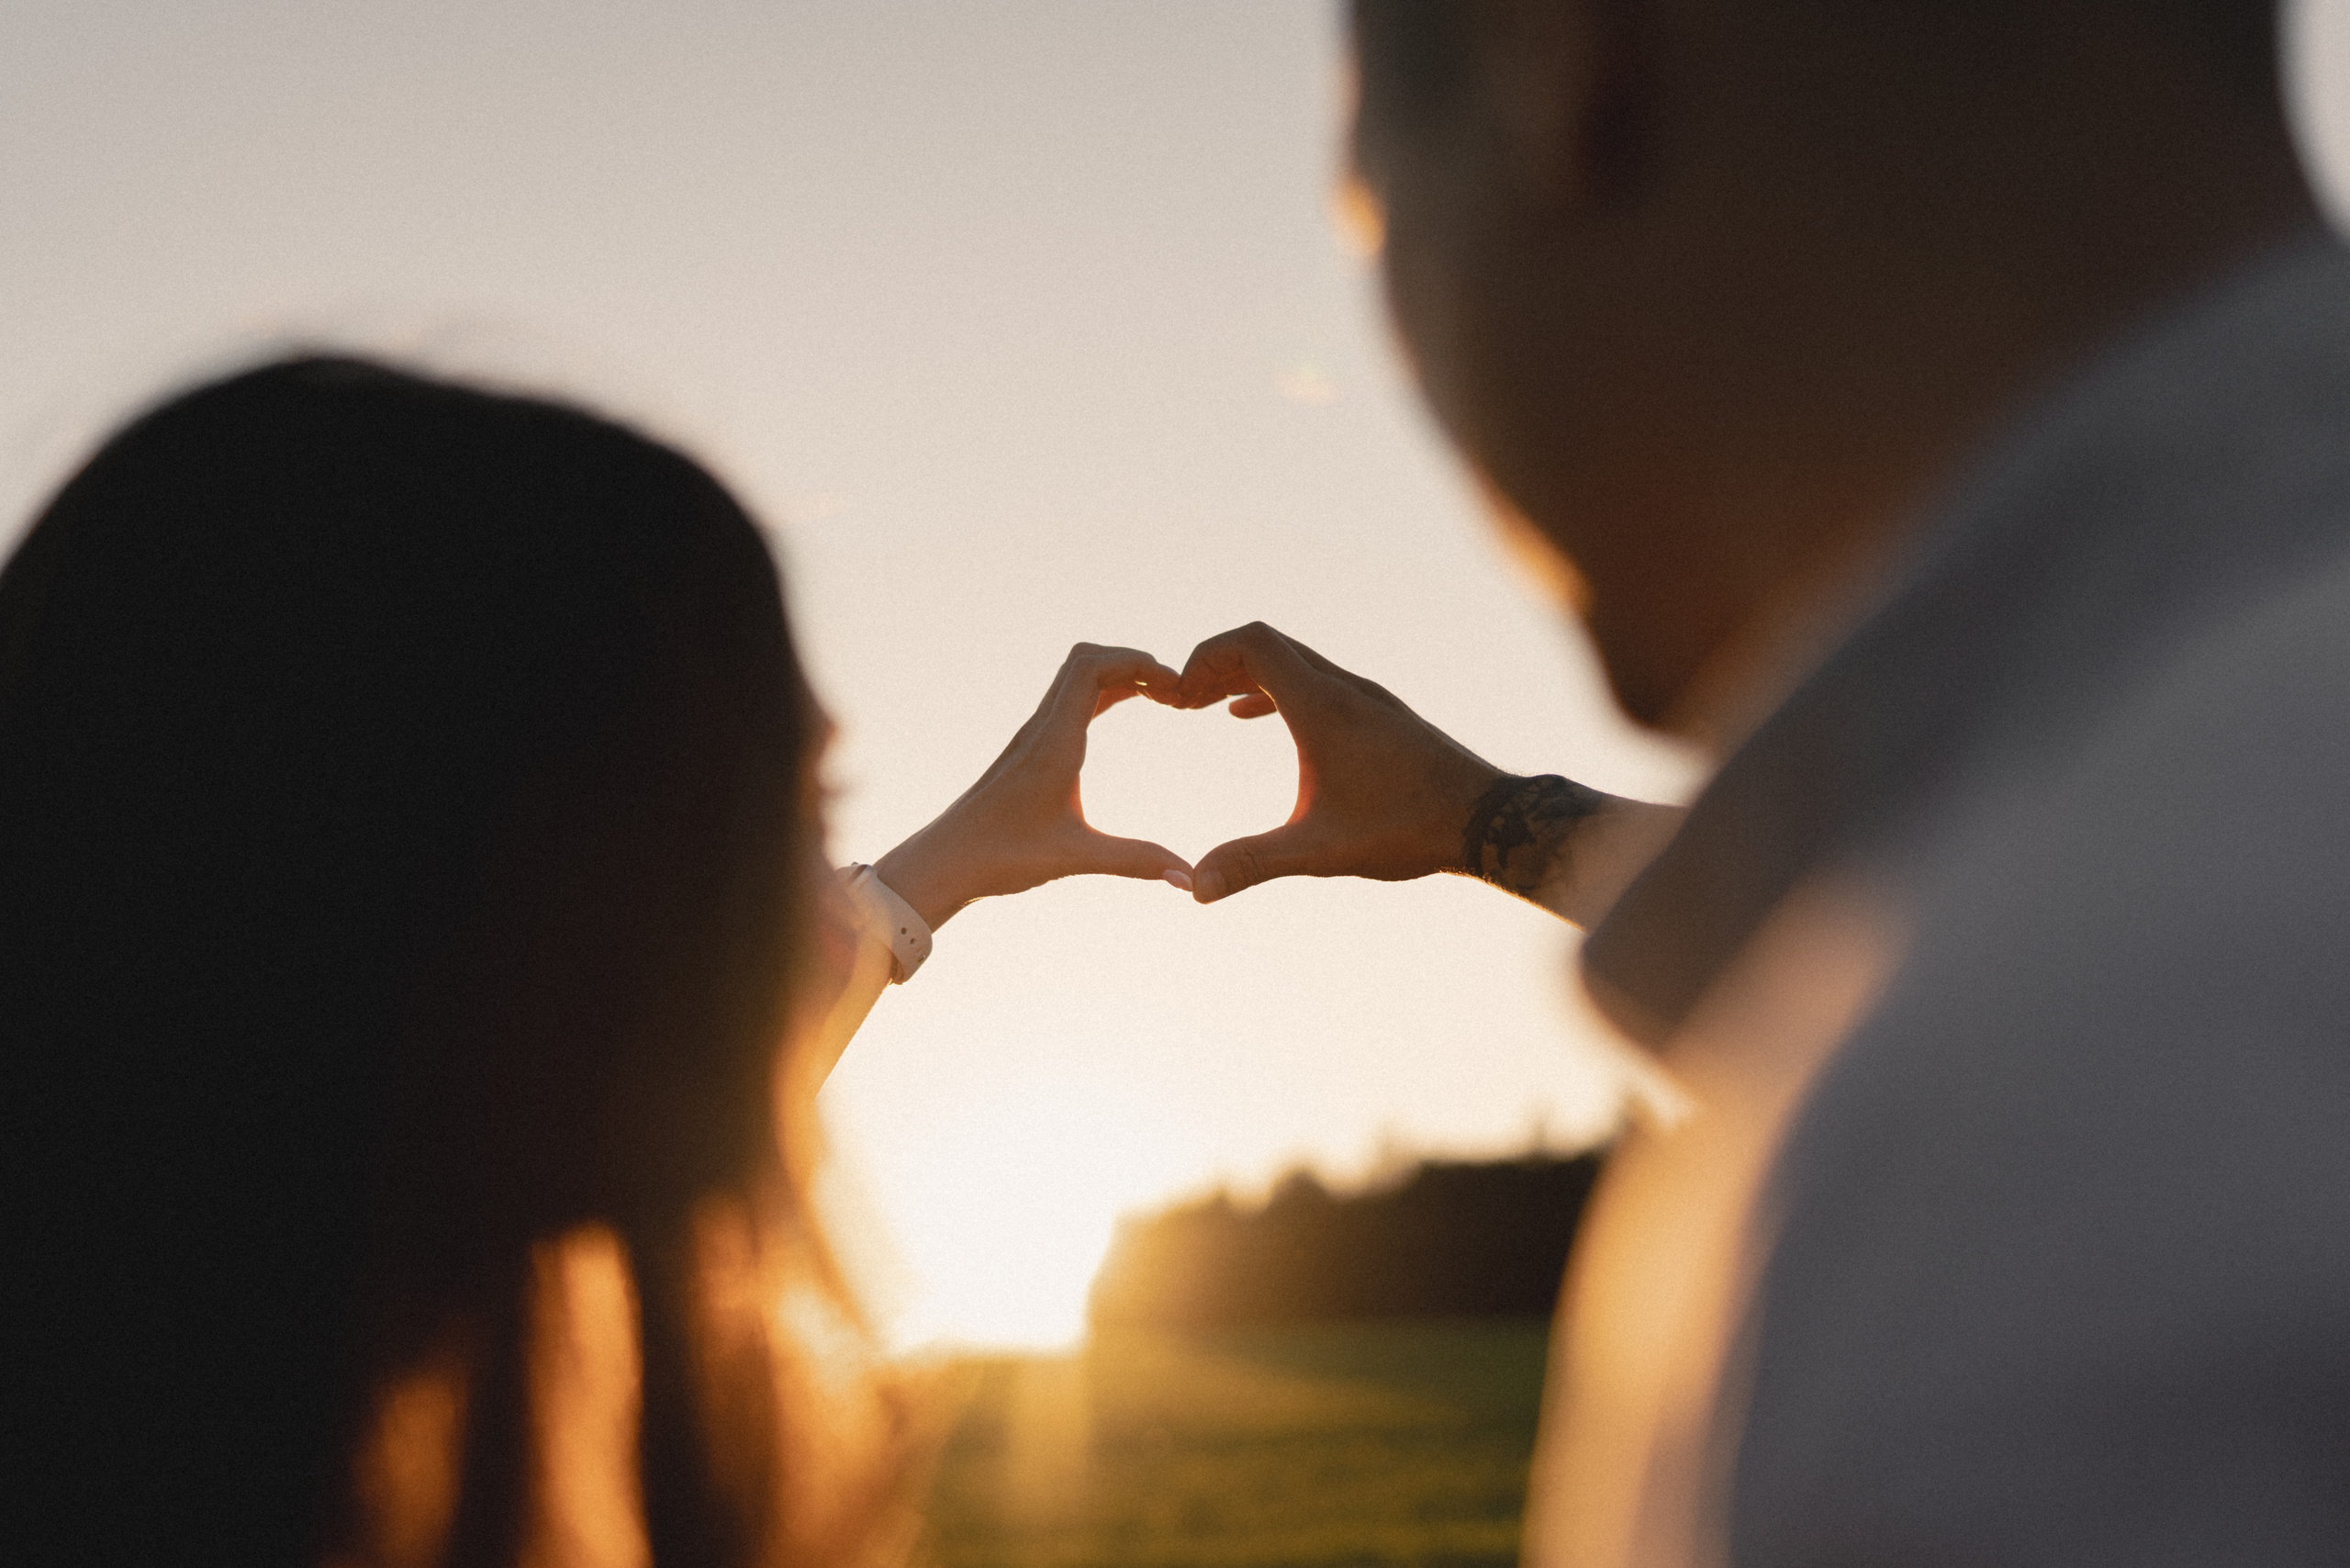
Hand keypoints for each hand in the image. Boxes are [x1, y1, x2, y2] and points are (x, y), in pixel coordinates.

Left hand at [874, 644, 1193, 929]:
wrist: (945, 861)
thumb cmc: (1001, 858)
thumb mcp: (1075, 858)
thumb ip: (1136, 861)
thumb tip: (1189, 879)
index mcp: (1053, 744)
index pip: (1091, 669)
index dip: (1137, 663)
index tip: (1176, 687)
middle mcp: (1041, 729)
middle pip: (1085, 658)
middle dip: (1134, 661)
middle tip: (1176, 690)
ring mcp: (1033, 735)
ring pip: (1075, 675)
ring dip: (1119, 672)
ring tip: (1162, 695)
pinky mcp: (1031, 747)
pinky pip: (1070, 699)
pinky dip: (1104, 690)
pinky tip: (1127, 704)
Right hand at [1168, 622, 1506, 902]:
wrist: (1487, 819)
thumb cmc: (1408, 829)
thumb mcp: (1321, 851)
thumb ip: (1254, 863)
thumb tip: (1195, 889)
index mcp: (1323, 707)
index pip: (1253, 643)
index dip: (1206, 657)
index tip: (1180, 698)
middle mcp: (1344, 690)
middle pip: (1267, 645)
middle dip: (1216, 665)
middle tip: (1182, 703)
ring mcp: (1365, 698)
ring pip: (1292, 662)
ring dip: (1244, 676)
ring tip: (1206, 706)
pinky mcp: (1377, 714)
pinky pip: (1312, 682)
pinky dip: (1273, 691)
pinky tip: (1250, 719)